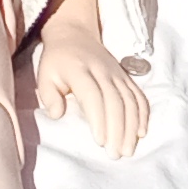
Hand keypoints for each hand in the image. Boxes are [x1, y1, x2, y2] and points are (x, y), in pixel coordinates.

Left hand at [35, 13, 150, 158]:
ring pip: (129, 100)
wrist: (74, 34)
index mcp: (80, 70)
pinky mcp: (125, 76)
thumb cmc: (57, 62)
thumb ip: (49, 96)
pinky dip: (142, 114)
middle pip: (115, 101)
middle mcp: (102, 70)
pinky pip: (138, 95)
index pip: (93, 96)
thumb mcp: (44, 76)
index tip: (100, 142)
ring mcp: (116, 73)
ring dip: (131, 126)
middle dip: (117, 129)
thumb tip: (57, 115)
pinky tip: (141, 132)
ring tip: (128, 150)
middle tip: (115, 154)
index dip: (98, 119)